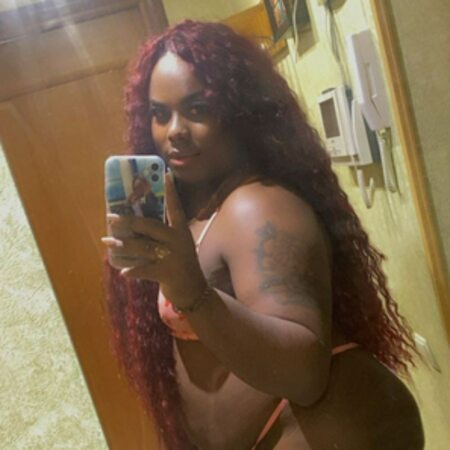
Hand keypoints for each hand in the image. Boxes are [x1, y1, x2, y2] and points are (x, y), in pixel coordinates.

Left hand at [101, 173, 206, 308]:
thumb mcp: (178, 244)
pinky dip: (133, 270)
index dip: (170, 192)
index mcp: (181, 231)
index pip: (175, 207)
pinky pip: (145, 270)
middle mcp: (178, 240)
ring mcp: (173, 257)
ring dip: (123, 244)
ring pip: (143, 247)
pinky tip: (122, 270)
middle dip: (128, 221)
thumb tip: (135, 223)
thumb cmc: (180, 263)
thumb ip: (162, 233)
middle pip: (150, 226)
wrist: (193, 289)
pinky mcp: (167, 273)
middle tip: (111, 217)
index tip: (165, 174)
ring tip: (108, 241)